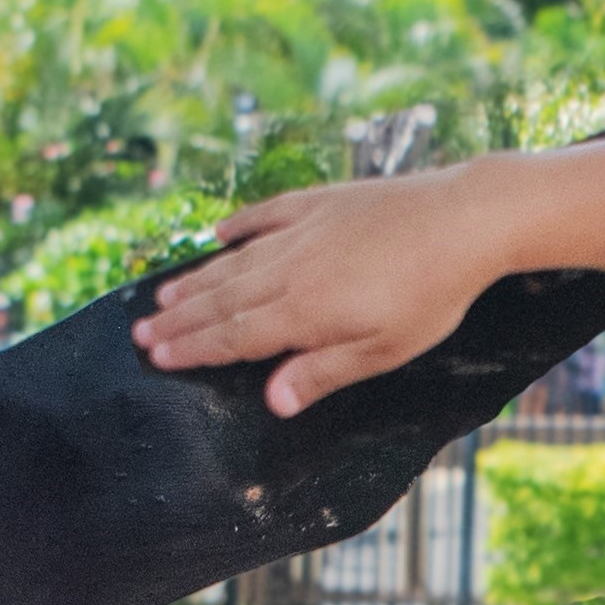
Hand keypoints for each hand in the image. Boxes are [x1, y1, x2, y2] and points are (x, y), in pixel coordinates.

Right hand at [131, 167, 527, 417]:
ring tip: (162, 294)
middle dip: (179, 319)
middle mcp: (291, 269)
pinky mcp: (322, 203)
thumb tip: (273, 400)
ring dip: (196, 280)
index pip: (235, 336)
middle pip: (223, 300)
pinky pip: (267, 215)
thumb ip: (324, 372)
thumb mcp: (384, 350)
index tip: (157, 356)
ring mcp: (304, 231)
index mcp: (305, 312)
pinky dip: (239, 226)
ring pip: (236, 261)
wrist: (465, 218)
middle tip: (140, 332)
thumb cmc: (432, 294)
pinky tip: (218, 234)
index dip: (194, 348)